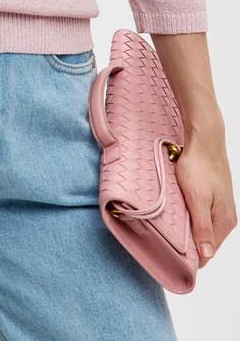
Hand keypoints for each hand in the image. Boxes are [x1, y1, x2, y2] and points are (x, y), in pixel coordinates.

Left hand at [175, 120, 237, 267]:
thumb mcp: (197, 199)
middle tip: (169, 236)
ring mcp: (222, 206)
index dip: (190, 256)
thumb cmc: (200, 166)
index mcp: (225, 222)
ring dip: (190, 227)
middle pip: (206, 241)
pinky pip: (203, 214)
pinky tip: (182, 209)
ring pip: (204, 227)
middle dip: (189, 242)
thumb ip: (202, 227)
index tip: (173, 254)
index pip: (208, 253)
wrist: (204, 139)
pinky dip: (192, 215)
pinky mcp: (215, 195)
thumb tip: (207, 256)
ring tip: (174, 222)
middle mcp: (227, 217)